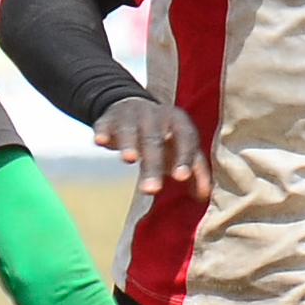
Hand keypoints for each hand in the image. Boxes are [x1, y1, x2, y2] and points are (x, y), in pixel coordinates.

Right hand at [93, 94, 209, 199]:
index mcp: (178, 121)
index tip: (181, 178)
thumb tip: (204, 196)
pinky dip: (102, 131)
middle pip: (155, 140)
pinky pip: (105, 124)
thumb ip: (195, 170)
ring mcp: (131, 114)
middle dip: (153, 164)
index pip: (185, 138)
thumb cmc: (164, 136)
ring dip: (129, 143)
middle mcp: (156, 115)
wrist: (135, 108)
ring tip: (129, 160)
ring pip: (130, 130)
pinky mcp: (109, 118)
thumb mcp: (181, 148)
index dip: (184, 157)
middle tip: (152, 189)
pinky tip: (99, 141)